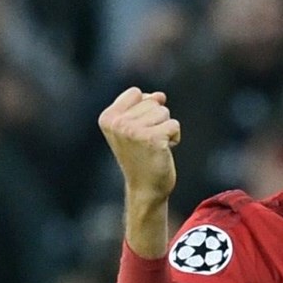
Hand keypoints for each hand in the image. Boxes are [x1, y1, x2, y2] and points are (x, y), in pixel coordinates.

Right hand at [98, 87, 180, 204]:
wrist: (146, 189)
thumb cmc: (141, 157)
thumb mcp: (136, 127)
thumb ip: (144, 106)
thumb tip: (160, 95)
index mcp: (108, 118)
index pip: (136, 93)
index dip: (144, 109)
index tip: (137, 132)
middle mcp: (117, 123)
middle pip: (152, 102)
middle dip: (156, 120)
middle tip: (147, 143)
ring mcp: (133, 131)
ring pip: (164, 112)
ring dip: (165, 129)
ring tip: (154, 147)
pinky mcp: (152, 139)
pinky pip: (174, 125)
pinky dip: (174, 137)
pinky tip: (164, 151)